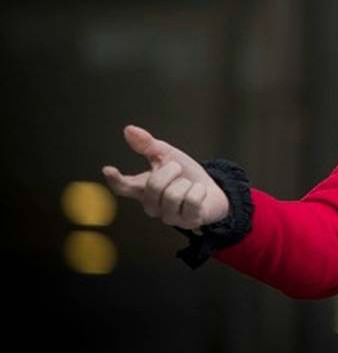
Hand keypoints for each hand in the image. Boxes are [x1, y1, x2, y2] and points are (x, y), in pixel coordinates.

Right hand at [102, 125, 229, 230]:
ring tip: (189, 185)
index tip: (108, 170)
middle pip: (154, 186)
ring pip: (173, 196)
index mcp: (143, 189)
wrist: (213, 191)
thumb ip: (149, 145)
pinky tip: (199, 192)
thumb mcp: (168, 156)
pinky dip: (199, 190)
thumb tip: (129, 130)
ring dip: (186, 183)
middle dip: (170, 171)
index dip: (115, 179)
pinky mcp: (188, 222)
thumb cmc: (187, 175)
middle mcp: (152, 206)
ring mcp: (169, 217)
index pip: (123, 187)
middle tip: (178, 169)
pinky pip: (192, 202)